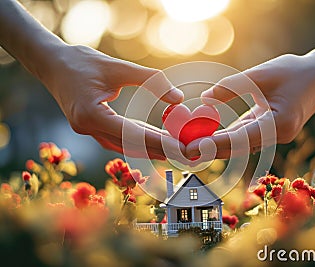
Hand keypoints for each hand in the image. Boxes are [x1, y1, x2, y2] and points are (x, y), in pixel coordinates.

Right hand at [41, 44, 184, 159]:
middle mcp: (87, 128)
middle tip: (181, 153)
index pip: (132, 134)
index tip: (178, 146)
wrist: (51, 63)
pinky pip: (116, 138)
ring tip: (171, 149)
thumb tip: (179, 98)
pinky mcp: (89, 127)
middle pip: (129, 144)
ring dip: (147, 147)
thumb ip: (151, 80)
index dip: (157, 142)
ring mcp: (87, 130)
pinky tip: (151, 139)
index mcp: (91, 115)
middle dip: (157, 149)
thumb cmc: (82, 61)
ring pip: (123, 144)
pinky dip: (135, 139)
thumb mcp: (118, 67)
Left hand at [186, 54, 314, 158]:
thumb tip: (205, 98)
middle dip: (211, 150)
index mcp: (279, 123)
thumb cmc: (295, 72)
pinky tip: (210, 138)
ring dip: (217, 146)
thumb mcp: (261, 75)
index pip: (240, 138)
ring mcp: (275, 136)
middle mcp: (277, 136)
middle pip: (238, 147)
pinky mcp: (272, 131)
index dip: (214, 144)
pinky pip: (246, 137)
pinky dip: (228, 138)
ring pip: (241, 145)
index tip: (192, 148)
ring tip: (192, 147)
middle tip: (185, 152)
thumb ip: (232, 87)